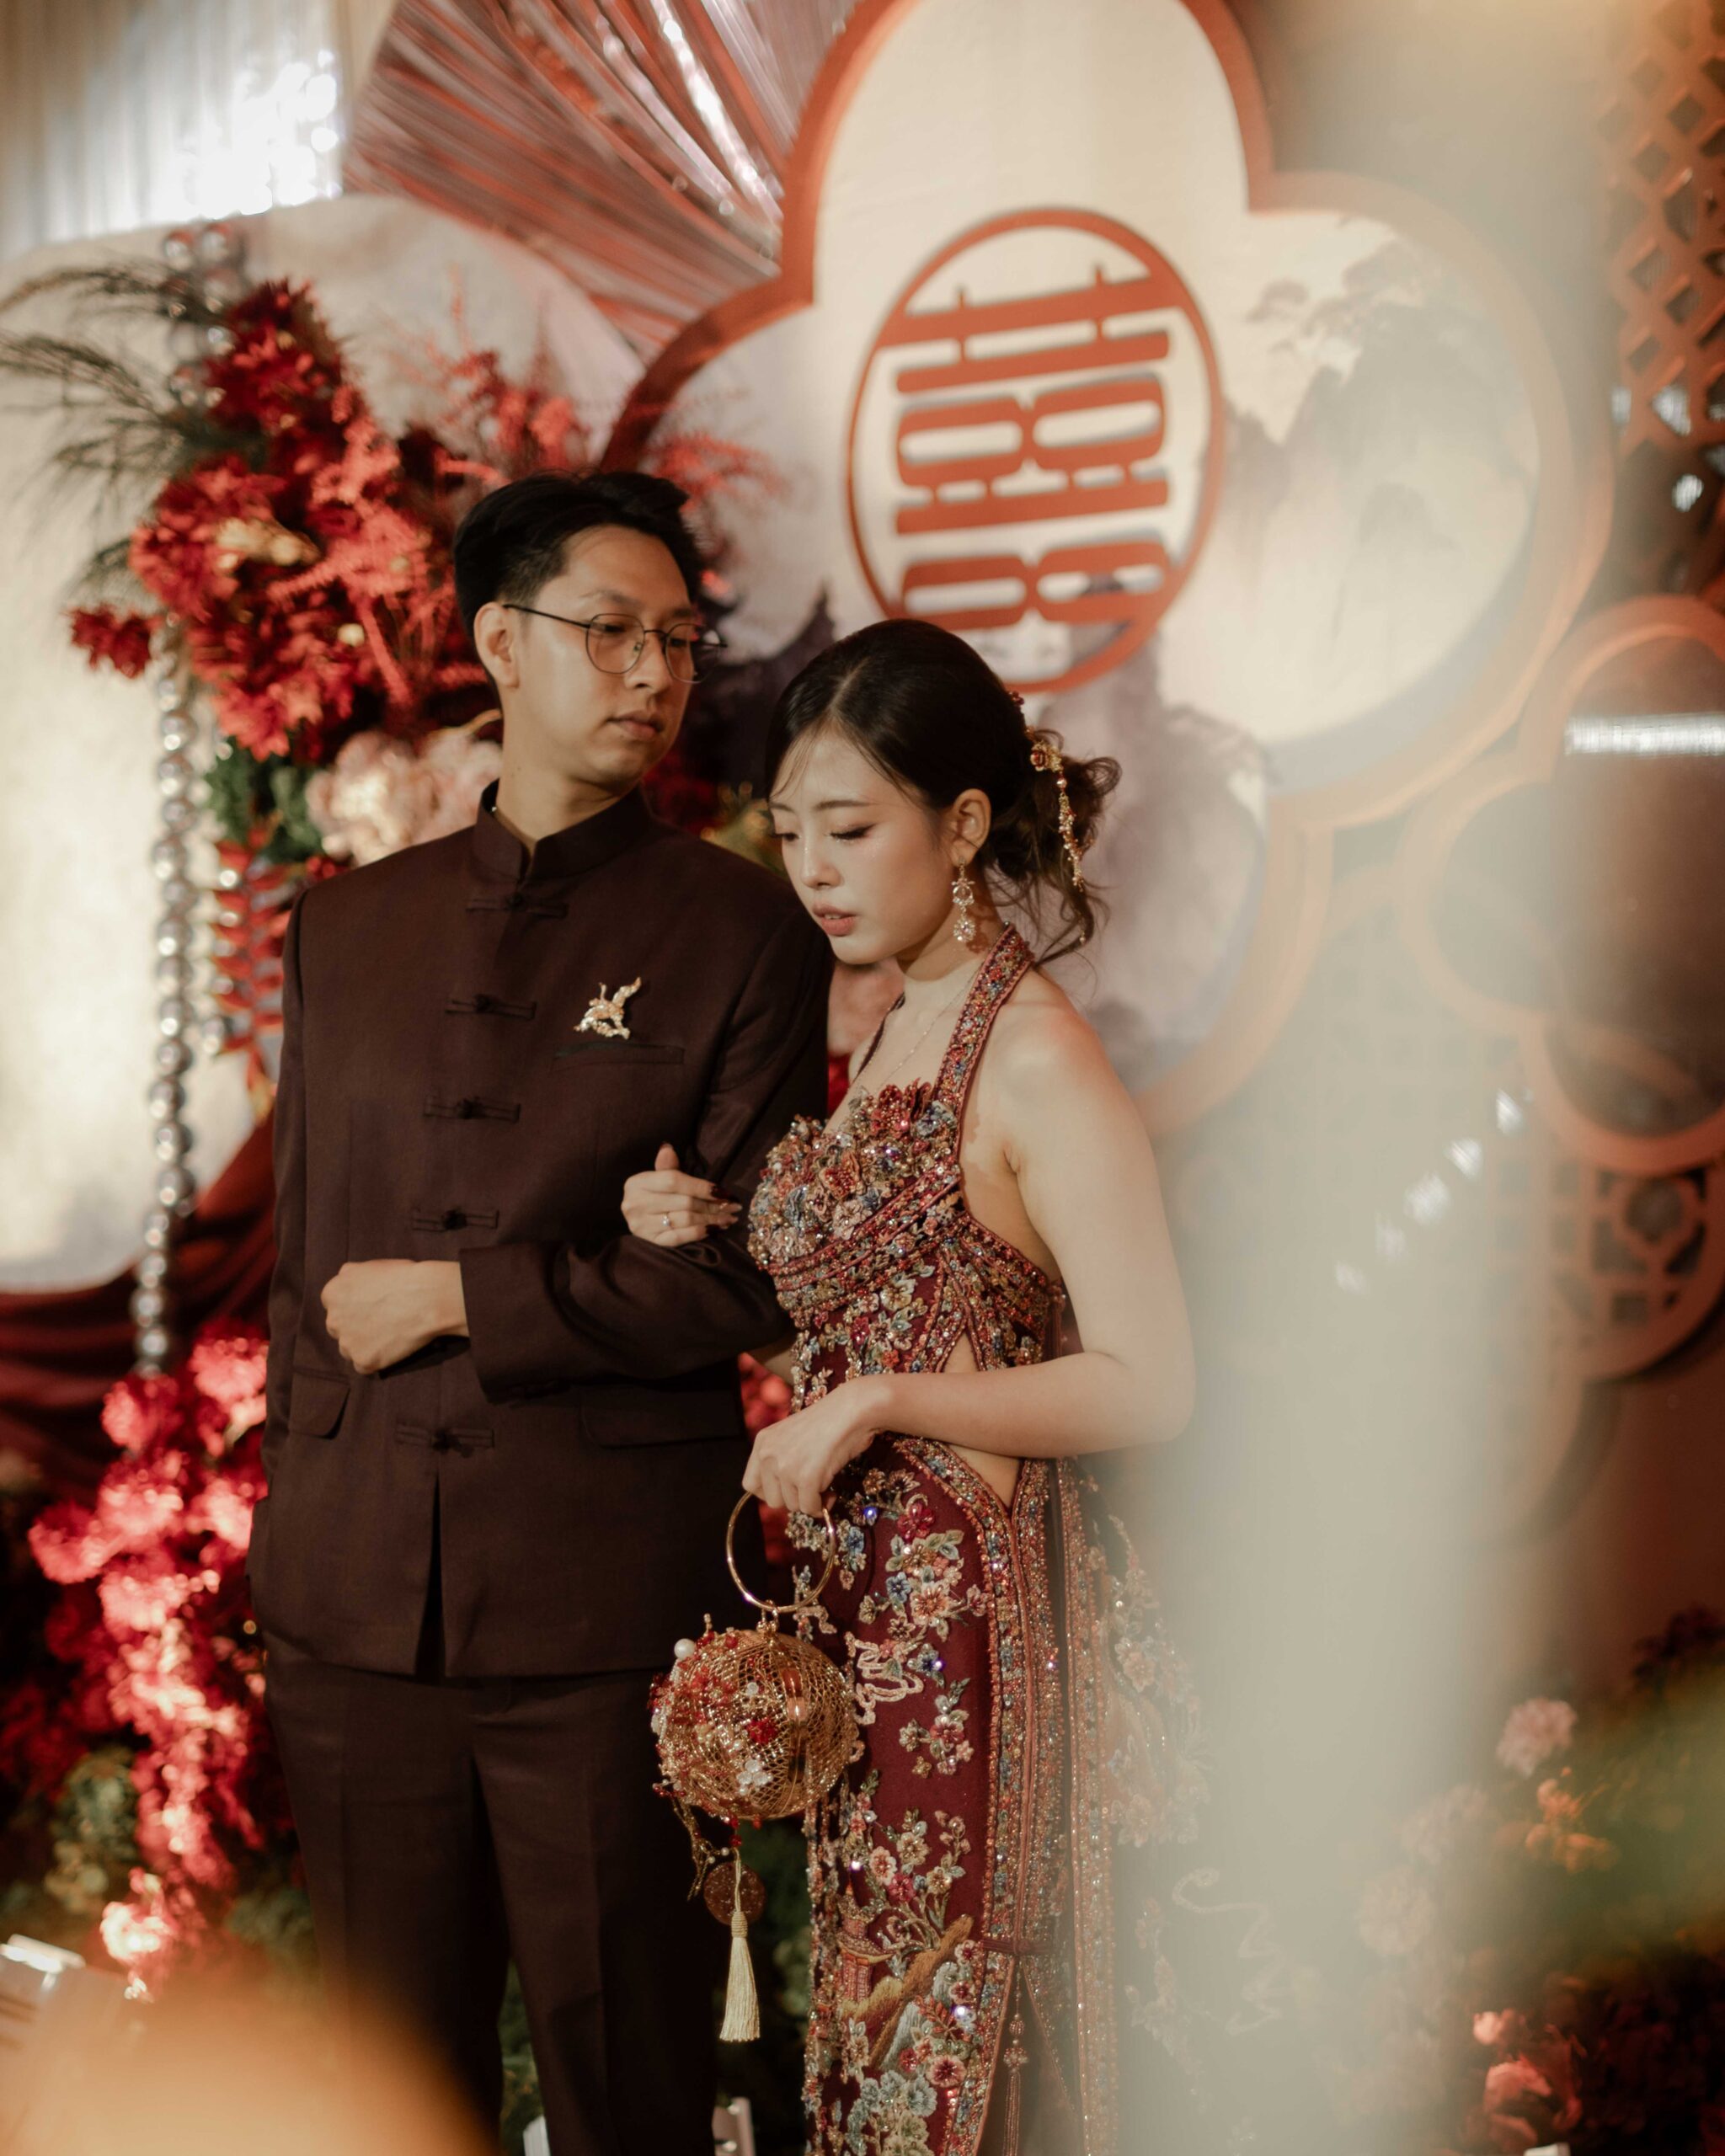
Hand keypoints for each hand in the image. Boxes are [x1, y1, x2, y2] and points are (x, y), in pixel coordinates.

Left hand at [321, 1259, 465, 1373]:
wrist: (426, 1298)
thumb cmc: (403, 1278)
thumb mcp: (370, 1266)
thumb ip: (351, 1276)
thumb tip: (345, 1280)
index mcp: (332, 1294)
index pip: (334, 1306)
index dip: (353, 1308)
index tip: (369, 1309)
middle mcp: (333, 1320)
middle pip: (339, 1329)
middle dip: (355, 1327)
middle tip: (380, 1323)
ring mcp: (347, 1343)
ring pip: (349, 1349)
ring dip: (363, 1345)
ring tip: (388, 1336)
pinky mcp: (363, 1360)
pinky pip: (364, 1366)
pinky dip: (376, 1360)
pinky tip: (392, 1348)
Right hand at [621, 1143, 740, 1247]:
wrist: (632, 1215)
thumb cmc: (650, 1192)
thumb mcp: (656, 1176)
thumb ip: (666, 1166)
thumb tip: (668, 1148)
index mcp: (638, 1183)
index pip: (674, 1182)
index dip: (701, 1187)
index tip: (723, 1192)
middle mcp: (636, 1204)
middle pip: (684, 1203)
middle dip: (713, 1205)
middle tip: (732, 1207)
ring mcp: (641, 1225)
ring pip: (685, 1220)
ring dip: (711, 1220)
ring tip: (729, 1218)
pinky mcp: (650, 1241)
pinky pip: (678, 1238)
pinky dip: (699, 1233)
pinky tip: (714, 1229)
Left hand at [743, 1374, 896, 1516]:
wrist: (851, 1410)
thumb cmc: (828, 1421)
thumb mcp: (791, 1435)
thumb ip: (780, 1459)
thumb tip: (785, 1493)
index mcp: (762, 1443)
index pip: (750, 1484)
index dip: (770, 1491)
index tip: (788, 1490)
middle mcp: (768, 1455)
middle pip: (771, 1500)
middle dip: (793, 1498)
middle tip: (811, 1488)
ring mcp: (785, 1467)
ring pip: (793, 1506)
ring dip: (810, 1500)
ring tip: (824, 1483)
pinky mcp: (806, 1479)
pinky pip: (810, 1507)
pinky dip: (822, 1505)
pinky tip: (832, 1492)